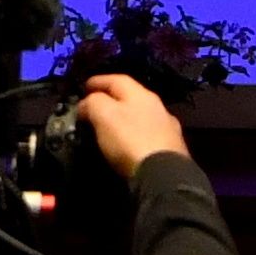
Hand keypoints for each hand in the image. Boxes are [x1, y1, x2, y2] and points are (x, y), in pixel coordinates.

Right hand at [78, 73, 192, 176]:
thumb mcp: (104, 115)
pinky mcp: (171, 149)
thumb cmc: (130, 140)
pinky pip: (147, 135)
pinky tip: (128, 144)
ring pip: (140, 116)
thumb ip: (93, 103)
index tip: (84, 87)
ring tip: (109, 127)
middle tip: (94, 107)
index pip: (117, 80)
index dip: (98, 81)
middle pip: (131, 97)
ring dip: (124, 118)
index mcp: (141, 94)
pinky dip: (134, 135)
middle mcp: (158, 106)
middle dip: (111, 99)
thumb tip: (86, 103)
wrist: (163, 175)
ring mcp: (167, 128)